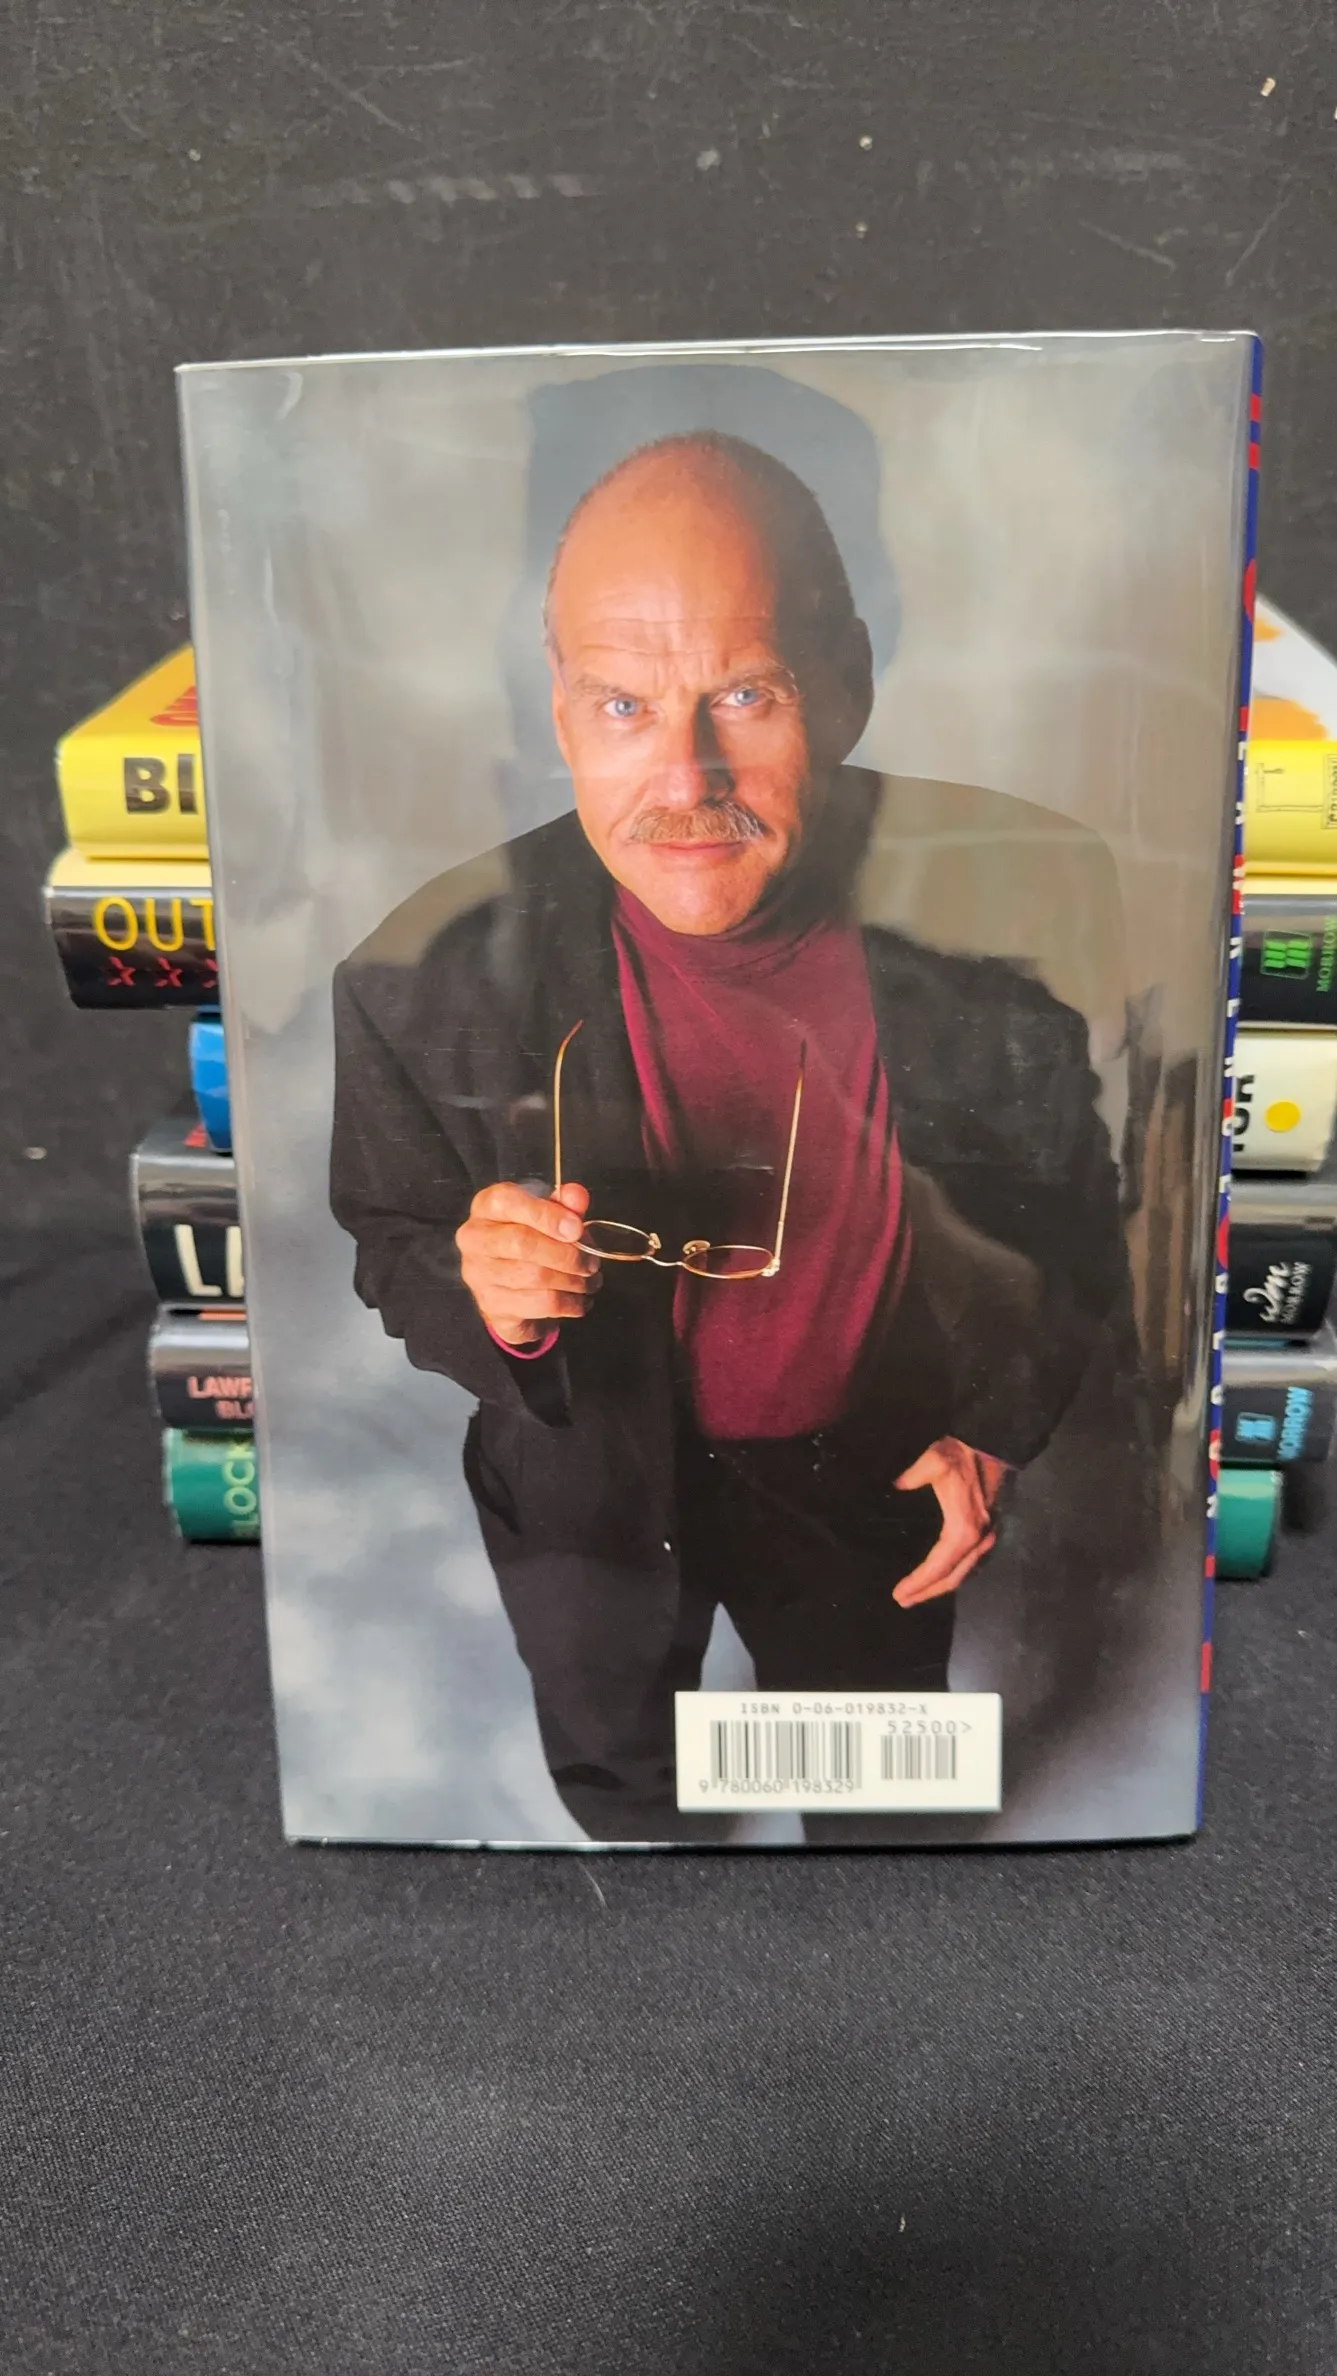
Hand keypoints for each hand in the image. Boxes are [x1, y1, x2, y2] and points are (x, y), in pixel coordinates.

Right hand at [456, 1180, 600, 1347]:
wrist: (510, 1288)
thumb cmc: (531, 1240)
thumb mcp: (548, 1214)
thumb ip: (564, 1203)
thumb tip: (577, 1196)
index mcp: (486, 1207)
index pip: (507, 1202)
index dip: (546, 1215)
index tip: (577, 1229)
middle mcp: (474, 1239)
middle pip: (522, 1243)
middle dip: (567, 1254)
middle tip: (592, 1263)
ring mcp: (479, 1276)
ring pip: (536, 1277)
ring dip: (574, 1281)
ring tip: (591, 1281)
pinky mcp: (493, 1306)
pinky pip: (541, 1304)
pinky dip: (570, 1303)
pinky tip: (580, 1300)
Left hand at [891, 1438, 1008, 1606]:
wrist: (992, 1445)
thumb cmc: (961, 1454)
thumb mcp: (934, 1461)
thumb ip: (913, 1476)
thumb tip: (897, 1486)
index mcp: (963, 1528)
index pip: (939, 1567)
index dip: (919, 1583)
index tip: (899, 1593)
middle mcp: (978, 1540)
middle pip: (952, 1577)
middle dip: (927, 1592)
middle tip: (903, 1601)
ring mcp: (986, 1537)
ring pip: (962, 1573)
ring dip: (940, 1586)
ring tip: (917, 1593)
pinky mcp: (987, 1531)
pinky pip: (968, 1564)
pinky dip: (952, 1574)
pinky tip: (938, 1575)